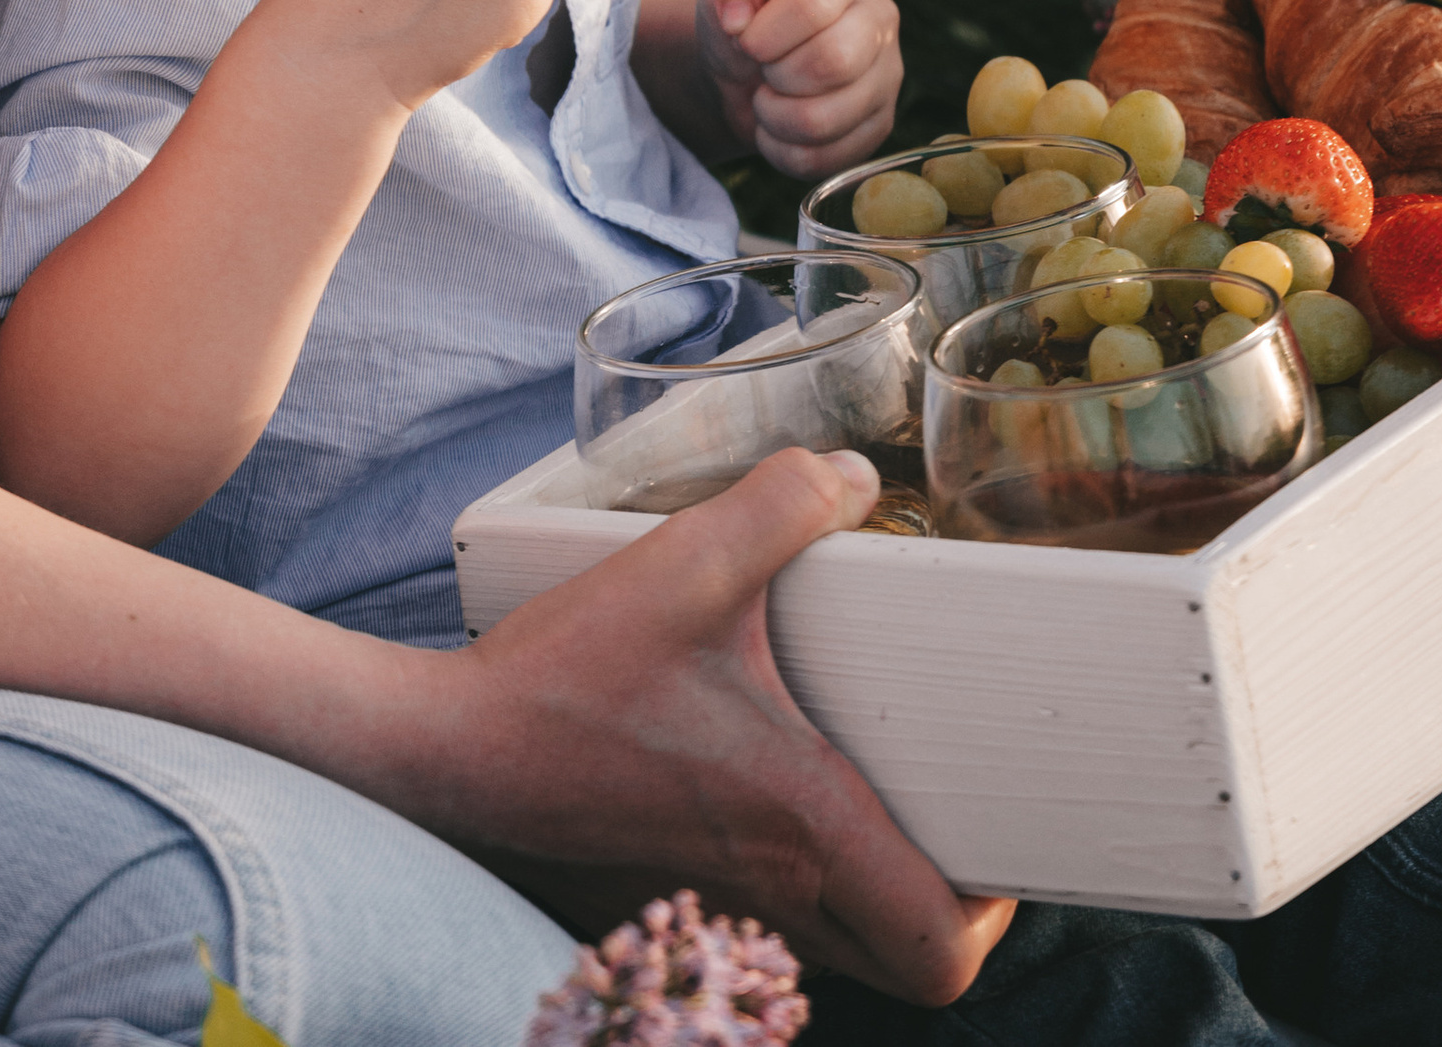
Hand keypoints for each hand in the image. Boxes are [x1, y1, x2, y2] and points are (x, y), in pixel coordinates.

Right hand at [421, 448, 1012, 1000]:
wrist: (447, 755)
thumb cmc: (564, 680)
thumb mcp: (684, 563)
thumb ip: (782, 504)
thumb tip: (857, 477)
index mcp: (798, 827)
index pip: (939, 949)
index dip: (991, 912)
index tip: (994, 838)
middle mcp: (771, 893)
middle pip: (904, 962)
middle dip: (944, 901)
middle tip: (946, 809)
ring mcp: (717, 913)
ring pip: (841, 947)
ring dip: (870, 888)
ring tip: (867, 784)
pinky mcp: (672, 904)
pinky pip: (774, 924)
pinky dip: (796, 880)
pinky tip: (766, 789)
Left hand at [694, 0, 901, 180]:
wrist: (746, 63)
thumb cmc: (743, 8)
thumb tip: (739, 17)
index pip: (812, 5)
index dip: (765, 33)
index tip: (744, 38)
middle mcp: (877, 22)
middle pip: (832, 63)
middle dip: (775, 75)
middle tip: (761, 68)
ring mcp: (885, 77)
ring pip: (826, 119)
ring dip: (774, 117)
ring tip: (766, 96)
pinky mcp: (879, 125)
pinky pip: (828, 159)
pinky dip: (784, 151)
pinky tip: (778, 126)